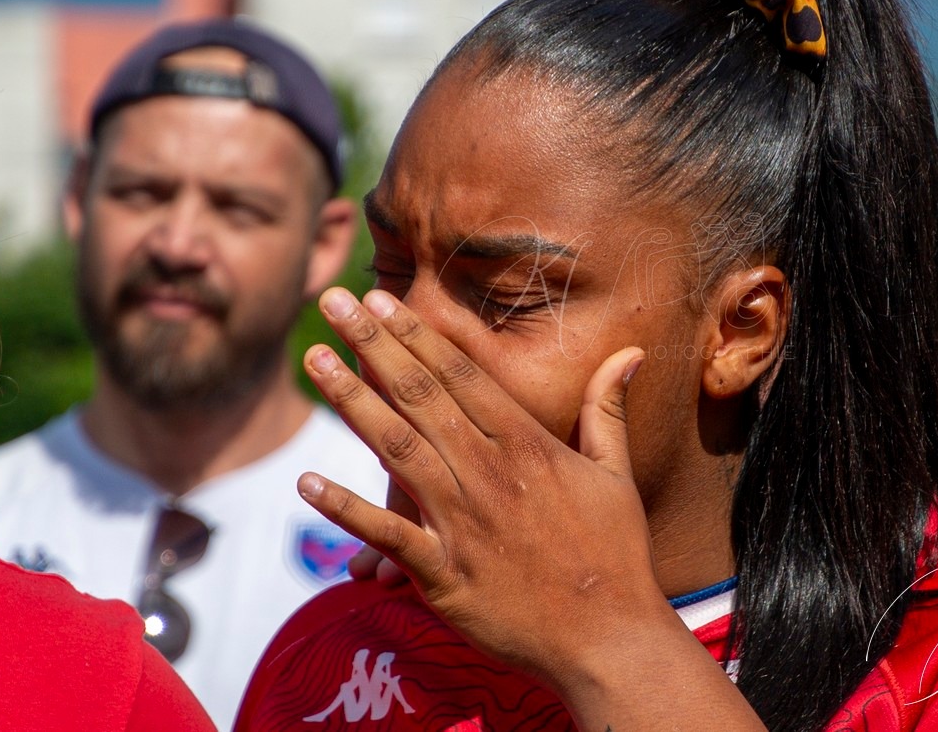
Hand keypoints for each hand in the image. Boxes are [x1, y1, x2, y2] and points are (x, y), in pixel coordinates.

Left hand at [297, 287, 663, 686]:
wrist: (611, 637)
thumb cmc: (617, 554)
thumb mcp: (616, 474)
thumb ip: (608, 409)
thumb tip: (631, 352)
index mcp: (527, 444)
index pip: (460, 375)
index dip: (417, 334)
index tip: (381, 301)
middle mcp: (489, 473)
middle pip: (421, 395)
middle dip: (373, 345)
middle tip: (333, 302)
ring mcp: (463, 522)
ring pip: (397, 448)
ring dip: (352, 400)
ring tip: (314, 359)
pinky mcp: (444, 574)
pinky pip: (387, 533)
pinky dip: (346, 509)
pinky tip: (306, 482)